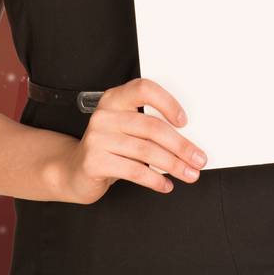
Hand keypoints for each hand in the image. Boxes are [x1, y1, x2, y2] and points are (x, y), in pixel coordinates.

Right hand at [51, 77, 208, 203]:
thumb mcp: (128, 130)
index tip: (185, 122)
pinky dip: (155, 180)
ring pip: (146, 151)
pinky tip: (165, 185)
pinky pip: (134, 171)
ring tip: (189, 174)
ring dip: (174, 165)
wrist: (74, 170)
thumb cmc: (110, 148)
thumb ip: (150, 127)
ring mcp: (97, 138)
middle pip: (152, 128)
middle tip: (199, 159)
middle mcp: (104, 115)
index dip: (167, 103)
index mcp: (115, 99)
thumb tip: (189, 142)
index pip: (144, 89)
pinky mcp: (94, 162)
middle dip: (181, 146)